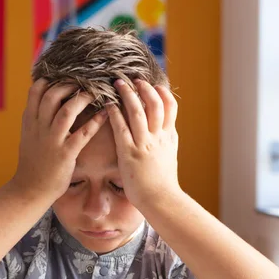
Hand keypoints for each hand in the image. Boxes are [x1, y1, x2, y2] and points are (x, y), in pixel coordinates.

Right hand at [11, 79, 106, 200]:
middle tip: (85, 81)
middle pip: (52, 95)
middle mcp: (39, 128)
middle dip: (70, 84)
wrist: (29, 190)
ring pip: (67, 111)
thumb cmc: (32, 163)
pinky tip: (105, 114)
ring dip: (83, 98)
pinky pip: (82, 134)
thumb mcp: (27, 137)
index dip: (51, 79)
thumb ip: (34, 119)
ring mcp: (51, 141)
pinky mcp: (64, 154)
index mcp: (29, 121)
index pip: (36, 91)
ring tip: (96, 92)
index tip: (64, 75)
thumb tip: (41, 102)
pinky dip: (95, 122)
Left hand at [107, 79, 180, 207]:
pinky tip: (107, 105)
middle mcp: (158, 137)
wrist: (161, 200)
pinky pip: (121, 128)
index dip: (162, 93)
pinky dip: (115, 114)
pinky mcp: (130, 153)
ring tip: (117, 83)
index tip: (154, 84)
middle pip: (154, 104)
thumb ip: (169, 139)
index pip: (170, 107)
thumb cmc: (163, 182)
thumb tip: (169, 127)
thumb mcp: (171, 155)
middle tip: (134, 78)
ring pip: (137, 111)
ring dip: (127, 95)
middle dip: (144, 88)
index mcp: (169, 136)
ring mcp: (144, 144)